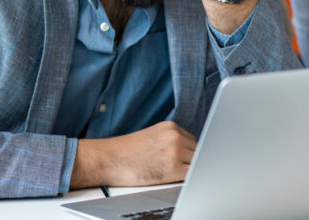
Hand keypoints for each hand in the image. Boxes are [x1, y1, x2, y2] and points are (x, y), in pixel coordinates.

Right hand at [70, 121, 195, 188]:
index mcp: (170, 127)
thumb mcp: (152, 136)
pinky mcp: (172, 168)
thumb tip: (187, 152)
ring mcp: (175, 151)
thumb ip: (170, 140)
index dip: (193, 153)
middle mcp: (175, 136)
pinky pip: (191, 175)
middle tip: (181, 169)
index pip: (193, 141)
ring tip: (174, 175)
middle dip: (193, 161)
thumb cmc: (127, 152)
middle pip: (198, 151)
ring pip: (197, 162)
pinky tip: (178, 180)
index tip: (193, 159)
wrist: (109, 159)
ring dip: (190, 170)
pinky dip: (189, 179)